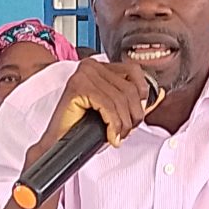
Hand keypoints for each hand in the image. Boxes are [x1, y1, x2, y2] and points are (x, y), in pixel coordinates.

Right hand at [36, 59, 164, 151]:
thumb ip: (126, 96)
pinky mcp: (78, 87)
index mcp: (99, 66)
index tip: (137, 113)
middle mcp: (90, 66)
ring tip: (117, 135)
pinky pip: (108, 106)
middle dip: (133, 115)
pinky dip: (113, 125)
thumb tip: (150, 98)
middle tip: (126, 131)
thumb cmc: (82, 125)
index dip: (141, 93)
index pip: (133, 71)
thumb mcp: (110, 106)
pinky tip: (110, 136)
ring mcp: (83, 75)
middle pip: (129, 89)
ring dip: (123, 124)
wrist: (58, 143)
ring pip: (120, 100)